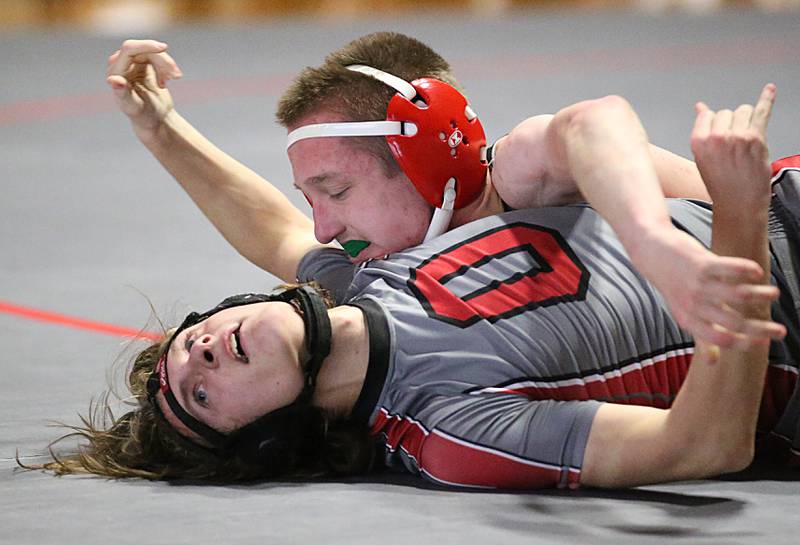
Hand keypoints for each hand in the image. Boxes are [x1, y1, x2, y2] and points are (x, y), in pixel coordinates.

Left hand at [105, 39, 182, 134]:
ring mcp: (132, 62)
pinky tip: (169, 79)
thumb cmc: (142, 116)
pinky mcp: (143, 62)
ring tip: (176, 78)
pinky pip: (158, 56)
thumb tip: (113, 80)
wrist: (155, 119)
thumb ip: (122, 93)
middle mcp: (121, 63)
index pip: (129, 49)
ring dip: (167, 64)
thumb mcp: (133, 106)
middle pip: (145, 50)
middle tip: (176, 76)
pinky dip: (167, 66)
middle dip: (162, 61)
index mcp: (115, 71)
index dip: (146, 45)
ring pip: (153, 52)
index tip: (164, 48)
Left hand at [634, 227, 782, 349]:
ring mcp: (697, 284)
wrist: (653, 254)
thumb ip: (700, 336)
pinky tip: (757, 272)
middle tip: (781, 331)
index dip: (744, 343)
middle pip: (734, 322)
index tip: (764, 343)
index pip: (720, 339)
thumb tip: (713, 362)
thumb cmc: (674, 286)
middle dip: (761, 329)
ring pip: (737, 294)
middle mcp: (693, 304)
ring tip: (774, 294)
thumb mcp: (682, 313)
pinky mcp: (701, 263)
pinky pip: (729, 268)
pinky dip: (747, 270)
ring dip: (760, 296)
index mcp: (689, 320)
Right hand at [690, 84, 774, 207]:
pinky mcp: (756, 138)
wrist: (738, 203)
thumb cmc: (721, 184)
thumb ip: (702, 130)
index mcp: (698, 141)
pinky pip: (762, 111)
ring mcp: (737, 136)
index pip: (707, 115)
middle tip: (735, 145)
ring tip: (747, 140)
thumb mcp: (703, 157)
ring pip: (743, 110)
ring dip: (746, 120)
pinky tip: (770, 89)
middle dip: (732, 124)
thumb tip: (700, 107)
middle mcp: (716, 137)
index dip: (715, 124)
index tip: (721, 135)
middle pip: (726, 112)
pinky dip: (767, 98)